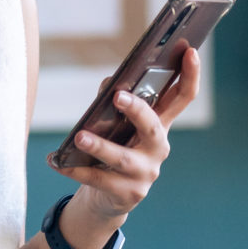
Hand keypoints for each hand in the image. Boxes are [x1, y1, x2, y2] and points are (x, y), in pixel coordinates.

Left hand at [51, 39, 192, 225]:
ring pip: (123, 158)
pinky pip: (99, 179)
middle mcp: (158, 148)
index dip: (191, 75)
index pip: (183, 97)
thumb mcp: (118, 125)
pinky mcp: (129, 193)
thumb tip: (110, 84)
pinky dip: (75, 169)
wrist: (108, 197)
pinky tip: (57, 161)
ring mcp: (146, 173)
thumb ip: (115, 102)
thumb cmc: (114, 150)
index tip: (190, 51)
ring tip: (80, 138)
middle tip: (118, 96)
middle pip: (153, 126)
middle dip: (137, 111)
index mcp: (160, 125)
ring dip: (100, 147)